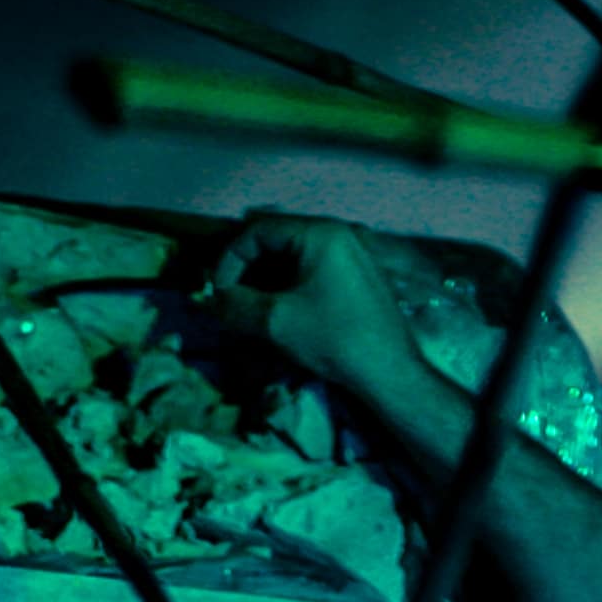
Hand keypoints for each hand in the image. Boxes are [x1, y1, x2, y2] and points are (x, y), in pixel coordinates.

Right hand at [195, 213, 436, 427]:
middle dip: (247, 270)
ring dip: (267, 280)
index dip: (230, 259)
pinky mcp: (360, 277)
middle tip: (231, 301)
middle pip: (278, 240)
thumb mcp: (277, 322)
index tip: (218, 292)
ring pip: (295, 256)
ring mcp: (354, 254)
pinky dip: (291, 286)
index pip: (259, 230)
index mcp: (321, 233)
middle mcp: (340, 233)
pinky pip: (315, 270)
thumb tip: (212, 302)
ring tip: (252, 311)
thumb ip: (238, 305)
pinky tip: (280, 312)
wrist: (390, 371)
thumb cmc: (335, 339)